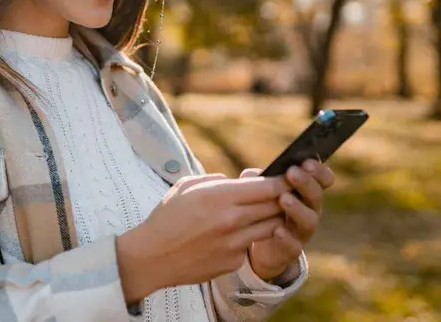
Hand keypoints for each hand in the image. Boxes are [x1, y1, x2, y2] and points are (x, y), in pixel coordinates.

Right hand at [117, 173, 287, 302]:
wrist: (152, 256)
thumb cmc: (167, 217)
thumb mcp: (187, 187)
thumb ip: (216, 179)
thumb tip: (239, 181)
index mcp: (220, 195)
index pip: (268, 187)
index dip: (282, 181)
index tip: (288, 178)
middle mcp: (231, 219)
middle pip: (275, 206)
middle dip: (282, 199)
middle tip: (283, 195)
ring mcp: (234, 243)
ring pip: (271, 227)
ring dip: (272, 219)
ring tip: (264, 213)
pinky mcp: (233, 261)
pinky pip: (251, 246)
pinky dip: (248, 239)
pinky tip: (235, 236)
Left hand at [243, 159, 334, 280]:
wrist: (258, 244)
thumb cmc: (264, 208)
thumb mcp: (260, 191)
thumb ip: (257, 181)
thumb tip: (249, 175)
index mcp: (306, 192)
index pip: (322, 179)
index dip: (319, 170)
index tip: (307, 162)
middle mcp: (310, 210)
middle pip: (316, 196)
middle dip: (306, 183)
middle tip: (292, 173)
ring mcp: (302, 231)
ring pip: (308, 220)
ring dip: (297, 208)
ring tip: (283, 199)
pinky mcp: (292, 250)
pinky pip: (294, 245)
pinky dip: (287, 238)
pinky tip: (278, 230)